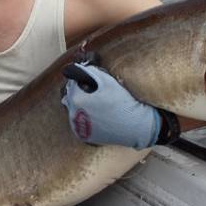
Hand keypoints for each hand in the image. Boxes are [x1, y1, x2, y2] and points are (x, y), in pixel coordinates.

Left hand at [61, 62, 176, 149]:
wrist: (135, 125)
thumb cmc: (122, 100)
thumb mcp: (106, 80)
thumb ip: (88, 71)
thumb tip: (74, 68)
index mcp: (76, 99)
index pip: (72, 83)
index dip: (80, 79)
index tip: (90, 80)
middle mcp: (73, 115)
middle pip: (70, 98)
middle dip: (78, 92)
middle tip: (92, 91)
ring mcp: (78, 128)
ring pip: (73, 111)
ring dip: (80, 105)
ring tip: (94, 103)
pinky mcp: (84, 137)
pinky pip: (79, 124)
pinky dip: (84, 118)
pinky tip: (96, 115)